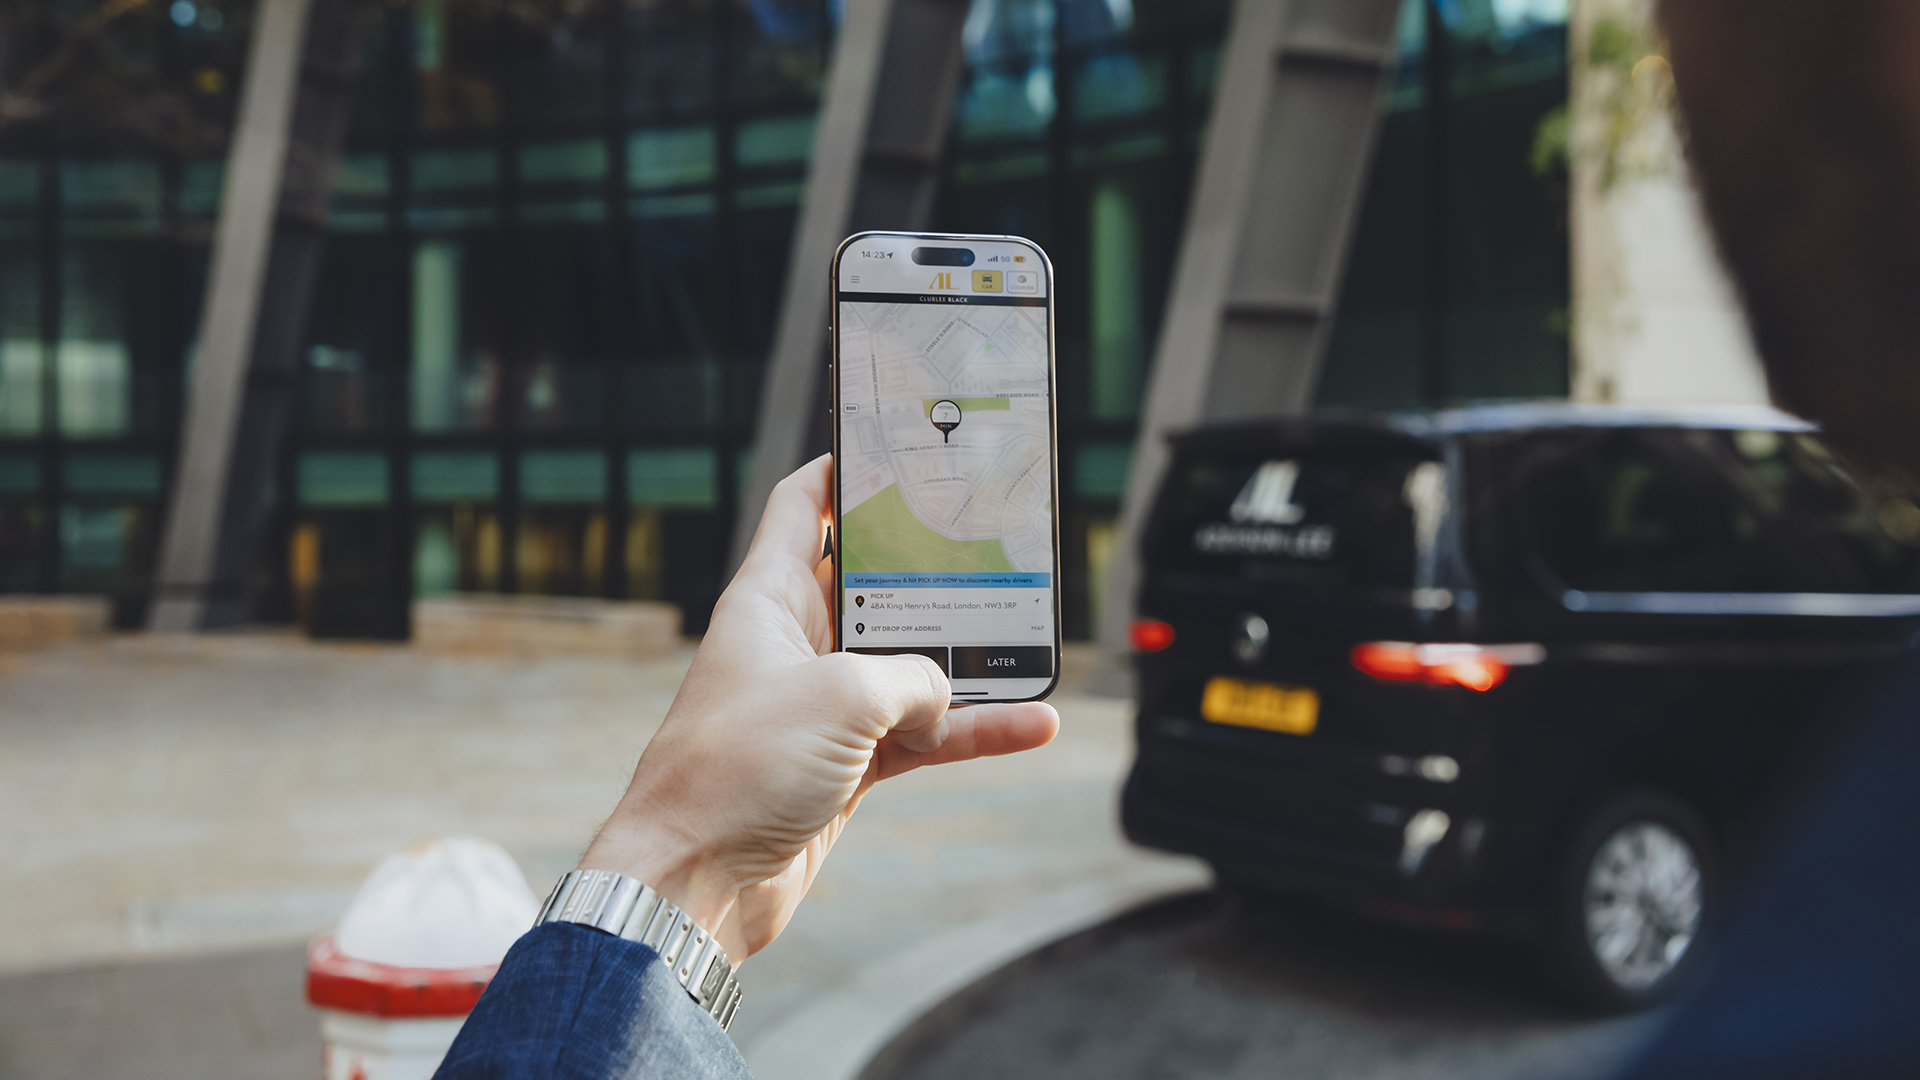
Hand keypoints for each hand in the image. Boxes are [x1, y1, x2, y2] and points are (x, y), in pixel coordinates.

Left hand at [578, 455, 1059, 960]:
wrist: (694, 882)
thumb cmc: (736, 772)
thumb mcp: (843, 696)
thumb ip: (911, 677)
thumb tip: (940, 694)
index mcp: (769, 599)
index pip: (804, 508)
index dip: (845, 470)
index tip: (897, 442)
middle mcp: (794, 645)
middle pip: (875, 585)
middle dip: (933, 566)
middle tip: (995, 538)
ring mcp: (821, 708)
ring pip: (910, 667)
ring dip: (969, 659)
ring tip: (1034, 638)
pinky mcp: (843, 767)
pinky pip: (921, 735)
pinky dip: (972, 732)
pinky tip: (1029, 725)